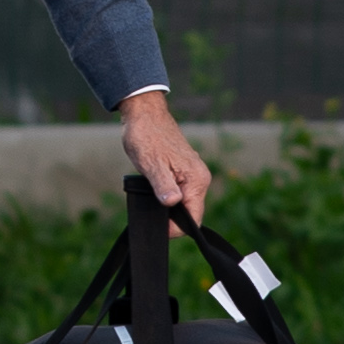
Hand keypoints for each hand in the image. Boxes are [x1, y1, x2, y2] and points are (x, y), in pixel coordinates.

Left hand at [121, 88, 210, 224]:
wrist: (144, 114)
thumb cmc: (147, 137)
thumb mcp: (152, 165)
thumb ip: (164, 187)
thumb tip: (172, 204)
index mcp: (197, 179)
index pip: (193, 218)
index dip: (176, 228)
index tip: (158, 229)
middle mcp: (200, 177)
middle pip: (191, 212)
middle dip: (172, 219)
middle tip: (151, 215)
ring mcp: (193, 173)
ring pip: (185, 202)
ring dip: (169, 208)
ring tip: (152, 203)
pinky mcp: (184, 170)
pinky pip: (180, 192)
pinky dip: (168, 197)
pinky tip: (155, 193)